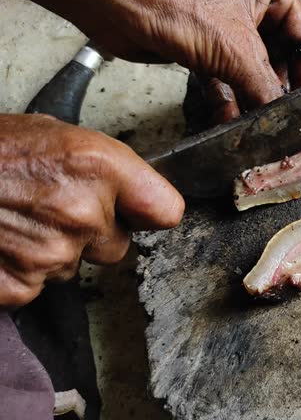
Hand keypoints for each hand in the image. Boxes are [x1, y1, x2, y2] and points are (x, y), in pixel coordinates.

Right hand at [0, 114, 184, 307]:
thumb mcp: (49, 132)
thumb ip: (99, 166)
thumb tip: (129, 190)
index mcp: (99, 166)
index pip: (166, 210)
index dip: (149, 213)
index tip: (139, 213)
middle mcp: (85, 212)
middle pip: (119, 246)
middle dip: (92, 234)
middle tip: (49, 211)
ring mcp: (53, 254)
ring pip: (74, 266)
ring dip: (52, 251)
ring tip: (13, 221)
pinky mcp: (21, 286)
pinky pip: (37, 287)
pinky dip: (18, 273)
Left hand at [3, 0, 300, 122]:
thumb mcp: (235, 47)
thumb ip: (266, 86)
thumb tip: (283, 117)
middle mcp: (248, 10)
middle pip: (279, 60)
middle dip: (277, 92)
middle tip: (281, 120)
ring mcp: (222, 31)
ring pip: (249, 75)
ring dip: (251, 104)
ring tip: (255, 128)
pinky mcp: (198, 50)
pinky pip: (222, 83)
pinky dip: (226, 103)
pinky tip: (228, 122)